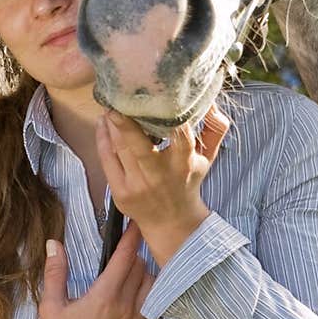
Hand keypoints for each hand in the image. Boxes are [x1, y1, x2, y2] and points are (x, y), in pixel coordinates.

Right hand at [36, 220, 156, 318]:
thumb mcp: (50, 306)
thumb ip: (55, 272)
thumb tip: (54, 243)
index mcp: (104, 296)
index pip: (125, 257)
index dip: (132, 237)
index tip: (136, 224)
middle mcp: (125, 307)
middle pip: (141, 268)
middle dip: (134, 256)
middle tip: (126, 252)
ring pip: (153, 286)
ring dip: (145, 275)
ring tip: (134, 274)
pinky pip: (158, 308)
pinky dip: (153, 297)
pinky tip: (145, 295)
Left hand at [95, 101, 230, 264]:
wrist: (172, 222)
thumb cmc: (188, 182)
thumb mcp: (207, 158)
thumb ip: (215, 129)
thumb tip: (209, 100)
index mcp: (183, 164)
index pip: (181, 137)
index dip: (170, 116)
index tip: (158, 96)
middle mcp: (159, 176)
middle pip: (139, 146)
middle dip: (125, 121)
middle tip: (117, 97)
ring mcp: (137, 185)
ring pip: (119, 149)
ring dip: (111, 124)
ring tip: (109, 104)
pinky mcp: (120, 192)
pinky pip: (106, 159)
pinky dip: (102, 138)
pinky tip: (103, 123)